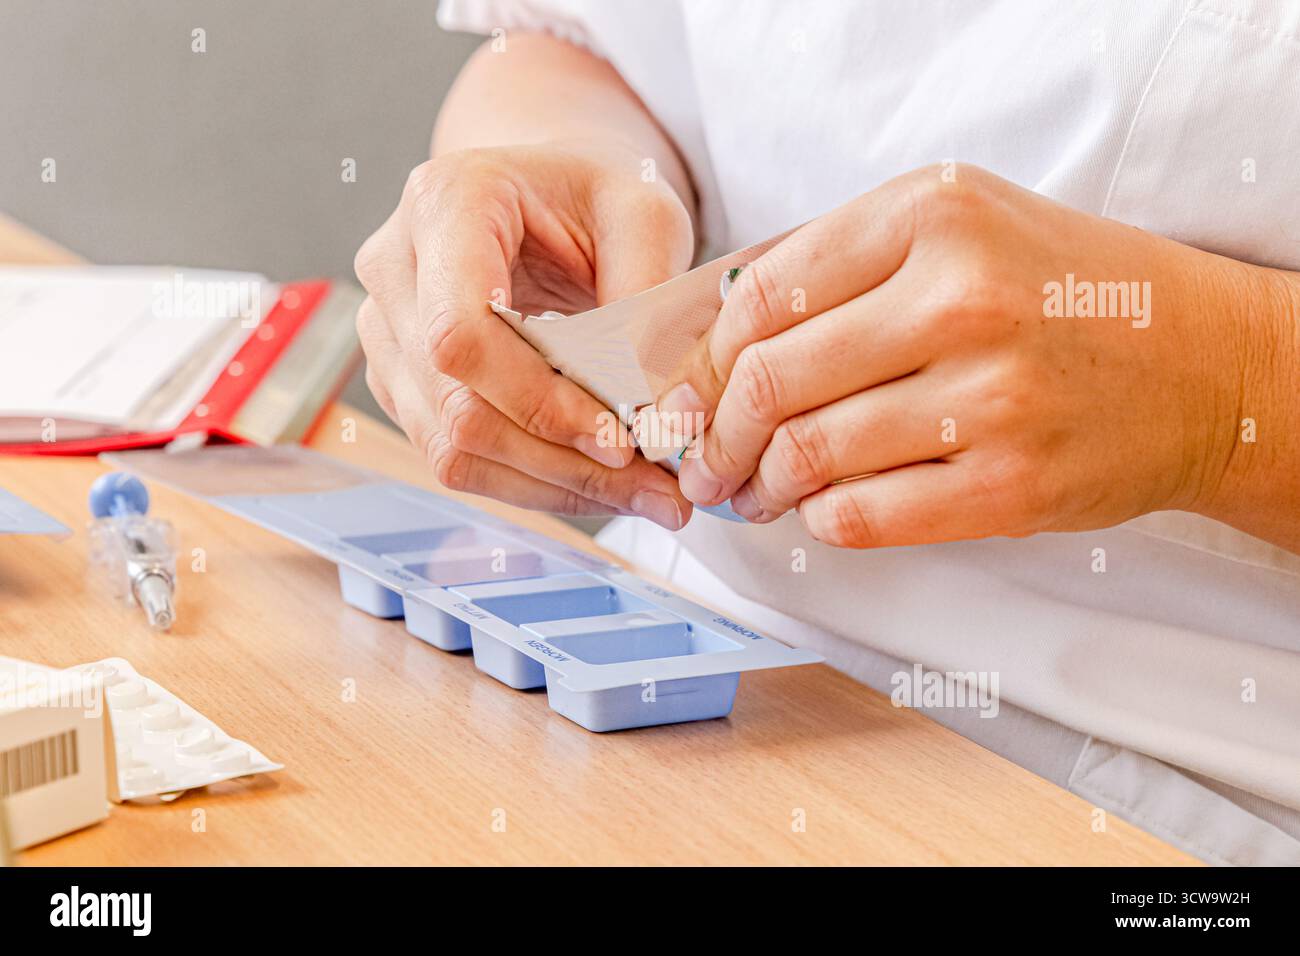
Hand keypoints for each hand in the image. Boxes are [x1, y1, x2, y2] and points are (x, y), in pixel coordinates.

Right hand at [354, 142, 694, 529]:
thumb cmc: (593, 194)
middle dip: (561, 460)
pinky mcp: (403, 383)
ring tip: (642, 492)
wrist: (546, 196)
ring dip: (552, 485)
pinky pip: (458, 459)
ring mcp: (388, 333)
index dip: (538, 401)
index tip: (620, 438)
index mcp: (444, 204)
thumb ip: (648, 293)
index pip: (460, 332)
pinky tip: (598, 480)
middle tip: (657, 487)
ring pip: (451, 448)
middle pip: (456, 405)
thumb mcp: (645, 210)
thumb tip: (652, 404)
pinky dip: (534, 483)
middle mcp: (394, 269)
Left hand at [657, 164, 1251, 546]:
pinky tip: (821, 508)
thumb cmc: (1063, 293)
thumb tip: (713, 329)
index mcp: (933, 216)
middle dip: (714, 437)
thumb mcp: (957, 225)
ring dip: (759, 486)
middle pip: (772, 383)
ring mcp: (990, 399)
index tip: (689, 397)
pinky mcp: (1009, 486)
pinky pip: (861, 517)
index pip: (762, 299)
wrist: (1204, 365)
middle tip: (702, 461)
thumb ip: (835, 261)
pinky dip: (819, 520)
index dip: (705, 364)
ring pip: (809, 457)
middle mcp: (960, 299)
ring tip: (752, 491)